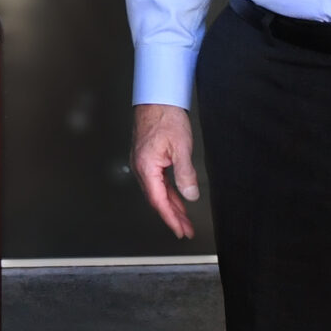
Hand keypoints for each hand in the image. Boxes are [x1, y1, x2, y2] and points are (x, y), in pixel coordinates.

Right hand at [132, 103, 200, 239]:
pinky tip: (178, 198)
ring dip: (171, 206)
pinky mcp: (147, 158)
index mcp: (145, 167)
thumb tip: (190, 195)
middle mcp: (140, 167)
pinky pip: (157, 182)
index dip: (170, 218)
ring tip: (184, 219)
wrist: (157, 99)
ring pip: (157, 191)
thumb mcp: (181, 148)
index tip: (180, 230)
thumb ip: (185, 174)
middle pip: (156, 199)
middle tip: (185, 230)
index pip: (158, 200)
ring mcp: (143, 163)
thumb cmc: (165, 118)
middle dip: (172, 216)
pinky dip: (168, 193)